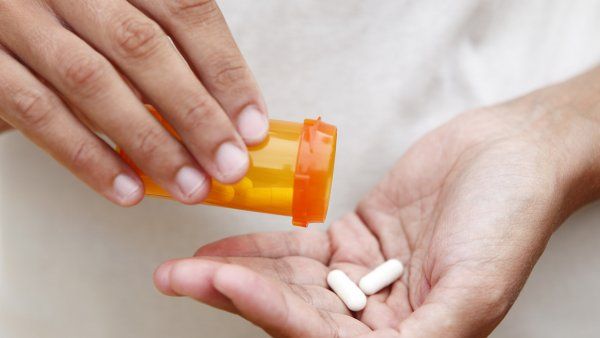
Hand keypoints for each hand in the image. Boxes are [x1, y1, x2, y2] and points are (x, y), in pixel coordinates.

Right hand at [0, 0, 266, 205]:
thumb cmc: (73, 10)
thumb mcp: (120, 8)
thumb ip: (164, 42)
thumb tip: (225, 109)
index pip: (186, 12)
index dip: (225, 72)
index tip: (251, 126)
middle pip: (144, 48)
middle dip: (195, 115)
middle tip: (229, 165)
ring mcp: (18, 16)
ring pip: (92, 82)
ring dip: (149, 143)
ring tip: (190, 185)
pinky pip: (37, 111)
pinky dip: (87, 156)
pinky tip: (128, 188)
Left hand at [153, 69, 599, 336]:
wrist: (509, 155)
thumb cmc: (509, 216)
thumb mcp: (475, 286)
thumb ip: (429, 333)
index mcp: (410, 337)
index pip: (324, 336)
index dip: (272, 311)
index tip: (228, 281)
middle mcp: (380, 315)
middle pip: (293, 310)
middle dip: (236, 293)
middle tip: (182, 278)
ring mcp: (363, 276)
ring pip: (288, 281)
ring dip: (238, 270)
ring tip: (187, 265)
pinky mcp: (354, 240)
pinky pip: (298, 249)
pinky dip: (261, 247)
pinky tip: (225, 247)